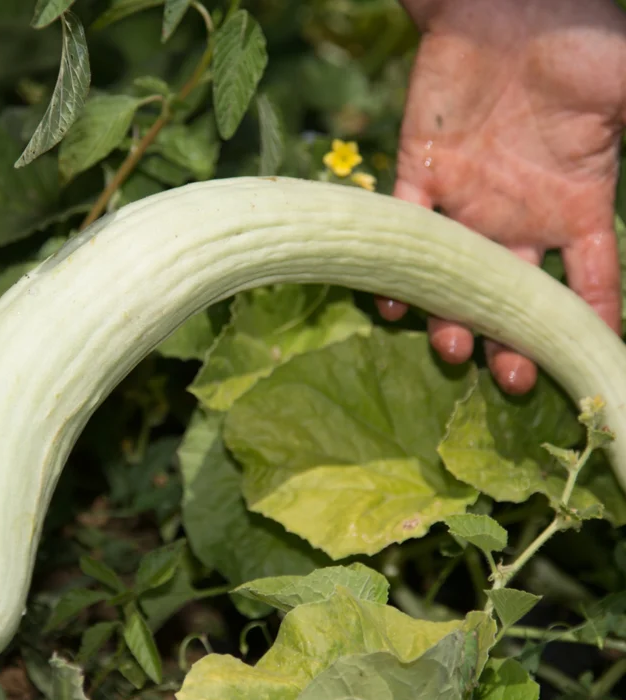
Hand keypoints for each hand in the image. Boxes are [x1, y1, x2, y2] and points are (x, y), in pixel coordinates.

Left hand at [385, 0, 625, 393]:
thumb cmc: (575, 41)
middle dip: (512, 340)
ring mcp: (467, 202)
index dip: (594, 321)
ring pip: (457, 277)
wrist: (506, 3)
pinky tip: (390, 303)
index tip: (593, 365)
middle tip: (511, 377)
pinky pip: (405, 231)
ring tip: (452, 349)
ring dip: (452, 318)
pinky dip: (395, 267)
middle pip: (516, 296)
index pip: (592, 279)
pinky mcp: (420, 177)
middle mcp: (518, 217)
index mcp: (575, 204)